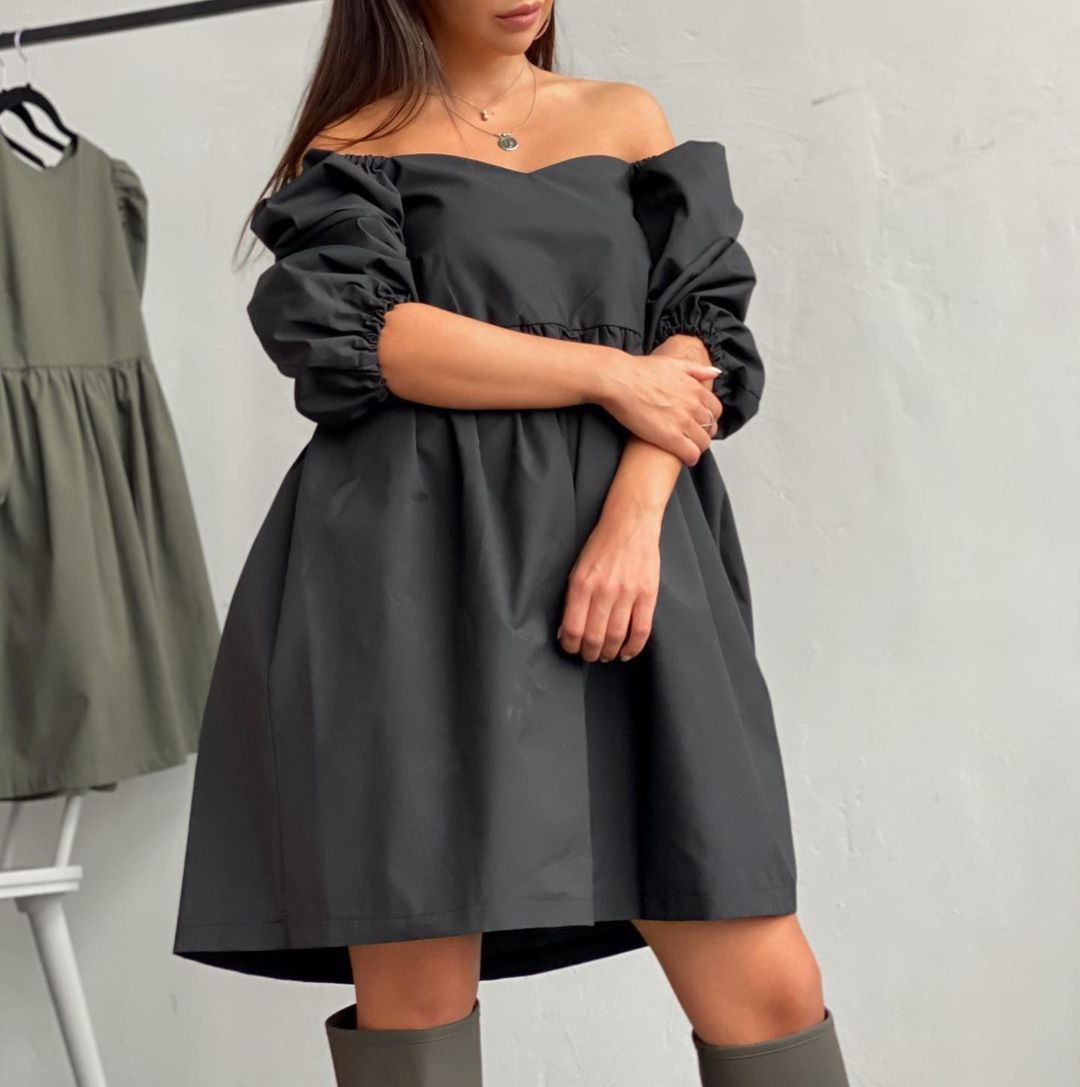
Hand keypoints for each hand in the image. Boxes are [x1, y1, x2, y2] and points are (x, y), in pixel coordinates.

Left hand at [556, 503, 660, 662]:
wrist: (630, 524)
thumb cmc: (600, 547)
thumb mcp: (577, 569)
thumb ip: (572, 600)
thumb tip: (565, 631)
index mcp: (582, 584)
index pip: (573, 628)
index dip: (570, 645)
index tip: (571, 648)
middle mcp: (604, 591)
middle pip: (594, 638)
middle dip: (589, 654)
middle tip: (589, 656)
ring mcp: (628, 593)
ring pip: (616, 637)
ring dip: (609, 653)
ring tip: (606, 655)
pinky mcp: (648, 594)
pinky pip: (641, 630)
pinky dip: (633, 647)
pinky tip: (626, 652)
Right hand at [595, 344, 723, 465]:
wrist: (619, 381)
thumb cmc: (639, 371)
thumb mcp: (673, 363)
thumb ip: (696, 369)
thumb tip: (714, 373)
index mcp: (695, 388)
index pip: (715, 409)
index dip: (709, 418)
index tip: (700, 422)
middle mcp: (693, 405)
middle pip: (710, 427)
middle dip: (704, 434)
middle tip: (693, 437)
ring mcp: (683, 422)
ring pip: (703, 442)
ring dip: (697, 447)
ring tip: (687, 448)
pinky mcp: (670, 437)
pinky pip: (691, 453)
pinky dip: (690, 458)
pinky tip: (684, 458)